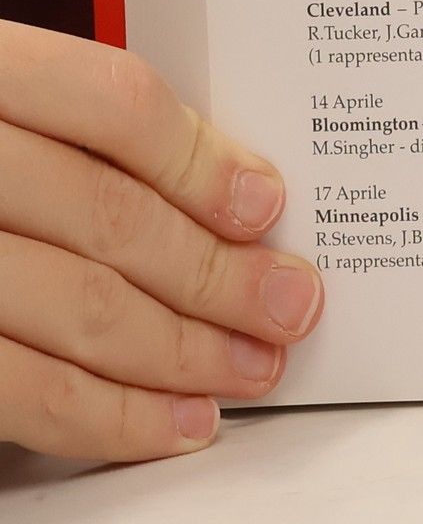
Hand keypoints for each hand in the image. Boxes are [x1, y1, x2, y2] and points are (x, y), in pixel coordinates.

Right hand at [0, 19, 322, 460]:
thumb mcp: (0, 100)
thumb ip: (78, 130)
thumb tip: (229, 192)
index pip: (112, 104)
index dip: (200, 159)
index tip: (267, 205)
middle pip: (110, 216)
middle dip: (219, 273)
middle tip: (292, 304)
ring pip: (77, 307)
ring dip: (184, 351)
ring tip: (252, 368)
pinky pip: (18, 391)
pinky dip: (108, 416)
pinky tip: (172, 423)